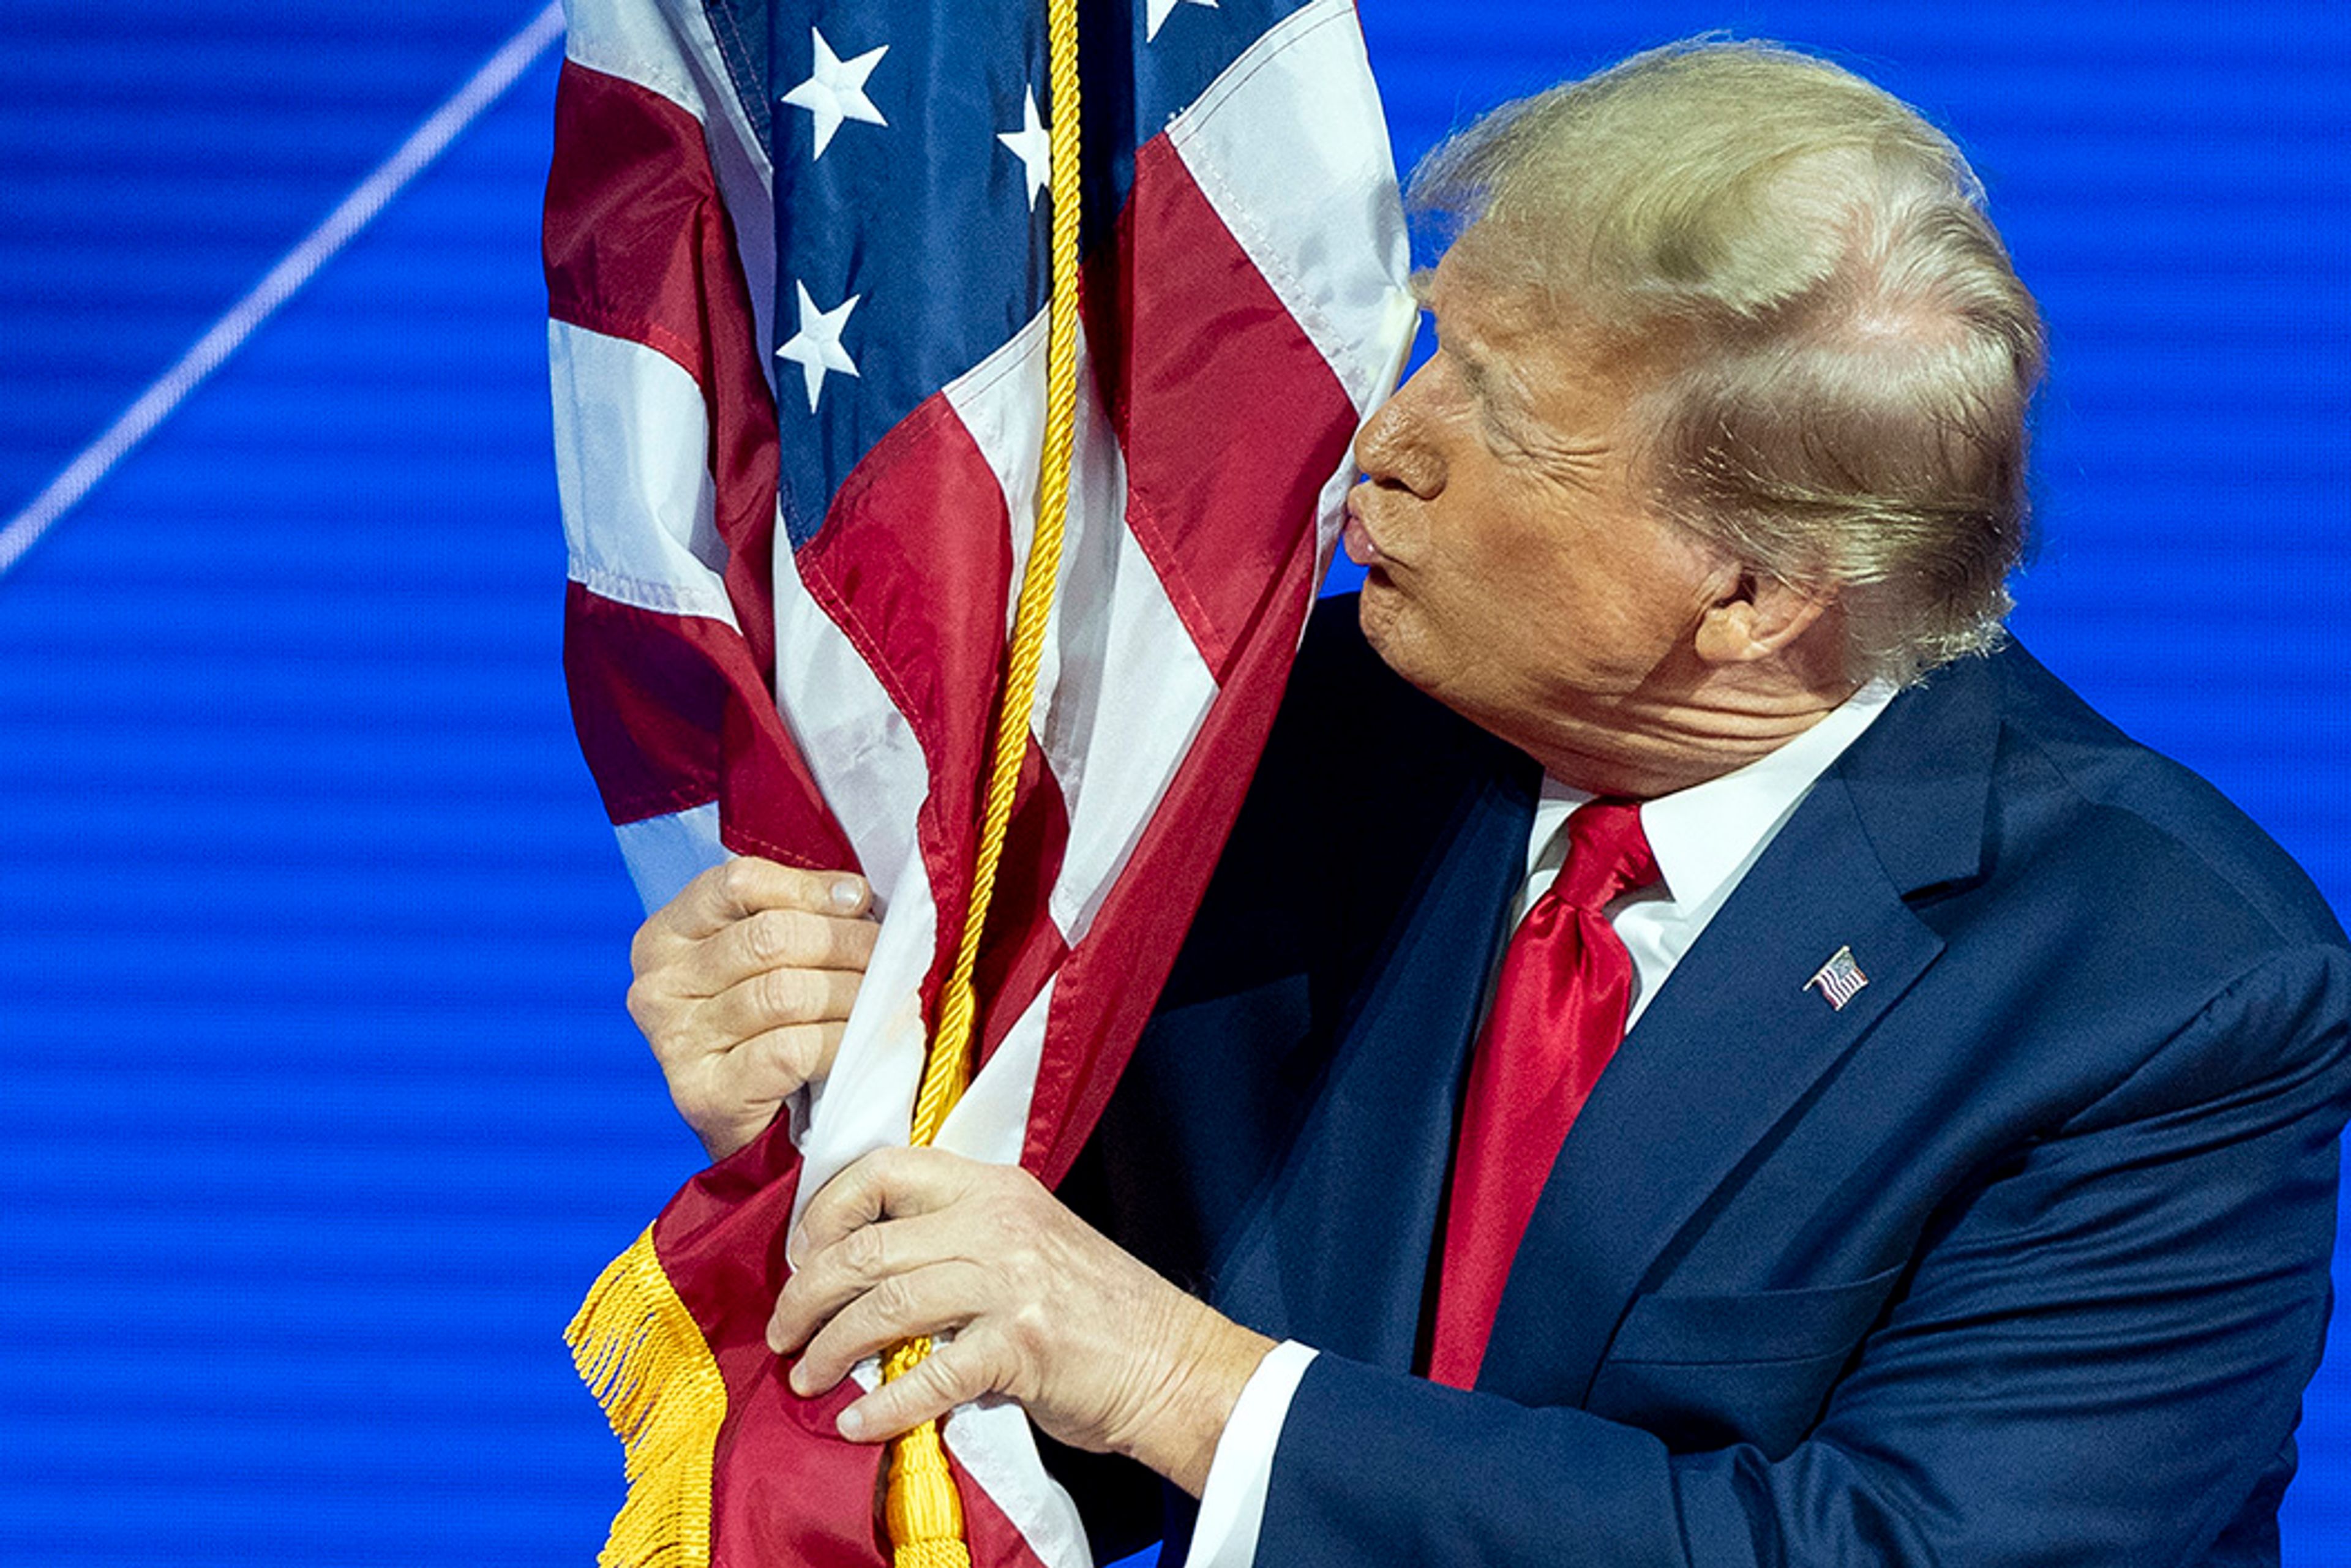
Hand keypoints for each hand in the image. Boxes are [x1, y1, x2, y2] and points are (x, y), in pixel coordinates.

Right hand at [627, 858, 876, 1161]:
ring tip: (885, 997)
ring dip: (853, 993)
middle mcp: (657, 985)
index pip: (738, 883)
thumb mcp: (768, 961)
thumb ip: (795, 916)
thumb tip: (855, 894)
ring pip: (788, 992)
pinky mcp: (704, 1094)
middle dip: (847, 942)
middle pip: (771, 937)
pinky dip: (841, 1041)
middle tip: (890, 955)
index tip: (858, 901)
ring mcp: (674, 1042)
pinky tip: (860, 1042)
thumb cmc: (771, 1030)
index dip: (809, 887)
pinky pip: (793, 1049)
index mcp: (666, 937)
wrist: (761, 1131)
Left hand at [769, 1147, 1274, 1496]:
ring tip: (805, 1377)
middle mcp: (998, 1222)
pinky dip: (880, 1405)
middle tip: (783, 1331)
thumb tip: (865, 1270)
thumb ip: (957, 1238)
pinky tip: (857, 1423)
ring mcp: (1009, 1282)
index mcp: (996, 1187)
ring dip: (828, 1348)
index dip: (828, 1209)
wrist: (1174, 1365)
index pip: (886, 1168)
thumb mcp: (1028, 1244)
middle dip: (807, 1293)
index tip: (802, 1254)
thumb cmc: (1096, 1313)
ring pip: (884, 1305)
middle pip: (868, 1245)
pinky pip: (924, 1376)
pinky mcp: (1020, 1346)